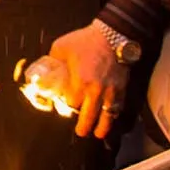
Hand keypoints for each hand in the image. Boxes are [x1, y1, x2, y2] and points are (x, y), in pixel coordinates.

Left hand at [48, 24, 132, 139]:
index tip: (64, 107)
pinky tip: (112, 118)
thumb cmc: (86, 41)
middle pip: (90, 116)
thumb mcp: (61, 47)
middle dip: (85, 126)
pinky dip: (115, 114)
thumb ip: (53, 60)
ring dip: (103, 127)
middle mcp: (96, 91)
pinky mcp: (122, 88)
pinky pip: (119, 106)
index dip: (66, 107)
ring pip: (107, 116)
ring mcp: (111, 91)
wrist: (113, 36)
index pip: (71, 104)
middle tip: (81, 132)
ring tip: (99, 134)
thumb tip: (47, 67)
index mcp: (80, 82)